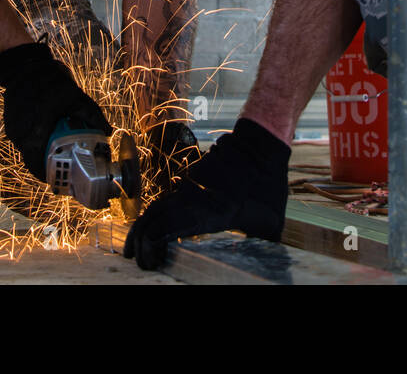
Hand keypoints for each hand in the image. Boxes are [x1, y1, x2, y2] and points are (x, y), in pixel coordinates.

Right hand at [0, 42, 110, 180]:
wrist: (25, 64)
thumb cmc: (50, 81)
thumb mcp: (76, 97)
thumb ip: (92, 116)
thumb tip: (107, 132)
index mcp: (34, 131)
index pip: (36, 165)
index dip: (48, 175)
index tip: (59, 179)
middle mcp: (19, 133)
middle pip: (32, 159)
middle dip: (47, 165)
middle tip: (61, 168)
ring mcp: (12, 127)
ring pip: (26, 149)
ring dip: (40, 152)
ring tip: (55, 153)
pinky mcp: (10, 122)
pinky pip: (22, 138)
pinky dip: (34, 140)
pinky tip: (45, 135)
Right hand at [123, 118, 289, 269]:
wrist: (261, 145)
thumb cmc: (269, 185)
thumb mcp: (270, 222)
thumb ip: (260, 243)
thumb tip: (267, 260)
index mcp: (208, 213)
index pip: (165, 229)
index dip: (151, 247)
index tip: (150, 262)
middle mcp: (192, 199)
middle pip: (153, 218)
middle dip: (139, 240)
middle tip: (136, 260)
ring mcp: (190, 187)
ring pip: (157, 207)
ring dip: (143, 227)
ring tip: (137, 248)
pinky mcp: (193, 180)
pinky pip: (169, 200)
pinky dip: (157, 216)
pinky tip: (157, 229)